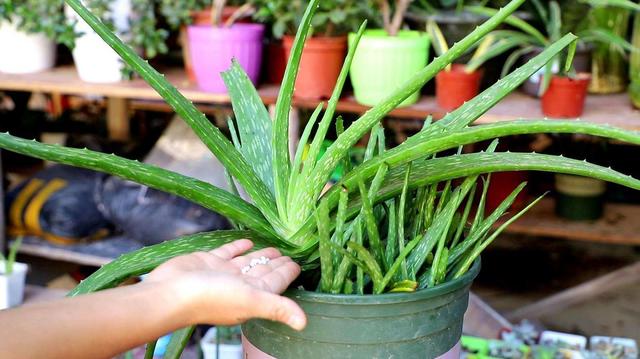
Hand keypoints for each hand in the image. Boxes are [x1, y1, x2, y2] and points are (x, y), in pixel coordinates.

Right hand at [146, 240, 306, 330]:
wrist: (170, 293)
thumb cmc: (209, 298)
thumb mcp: (250, 301)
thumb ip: (277, 308)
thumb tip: (304, 324)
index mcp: (251, 296)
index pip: (275, 284)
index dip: (286, 274)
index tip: (297, 265)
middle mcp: (238, 286)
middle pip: (262, 272)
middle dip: (276, 264)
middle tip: (289, 253)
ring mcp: (223, 274)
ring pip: (247, 263)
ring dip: (260, 255)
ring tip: (274, 247)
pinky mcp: (208, 262)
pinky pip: (227, 253)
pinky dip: (238, 247)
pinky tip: (247, 241)